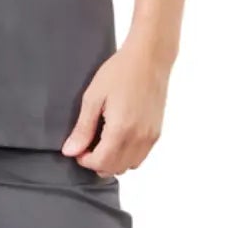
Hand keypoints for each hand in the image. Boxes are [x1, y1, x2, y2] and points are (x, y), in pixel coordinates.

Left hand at [61, 40, 170, 175]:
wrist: (150, 58)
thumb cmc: (120, 72)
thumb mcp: (93, 97)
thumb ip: (83, 128)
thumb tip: (70, 151)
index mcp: (121, 130)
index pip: (100, 163)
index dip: (84, 161)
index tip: (77, 149)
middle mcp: (139, 138)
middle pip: (115, 169)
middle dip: (97, 163)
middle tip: (87, 146)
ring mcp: (150, 136)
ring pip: (129, 166)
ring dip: (113, 161)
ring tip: (102, 143)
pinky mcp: (157, 132)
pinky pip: (141, 157)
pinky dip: (127, 156)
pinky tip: (118, 139)